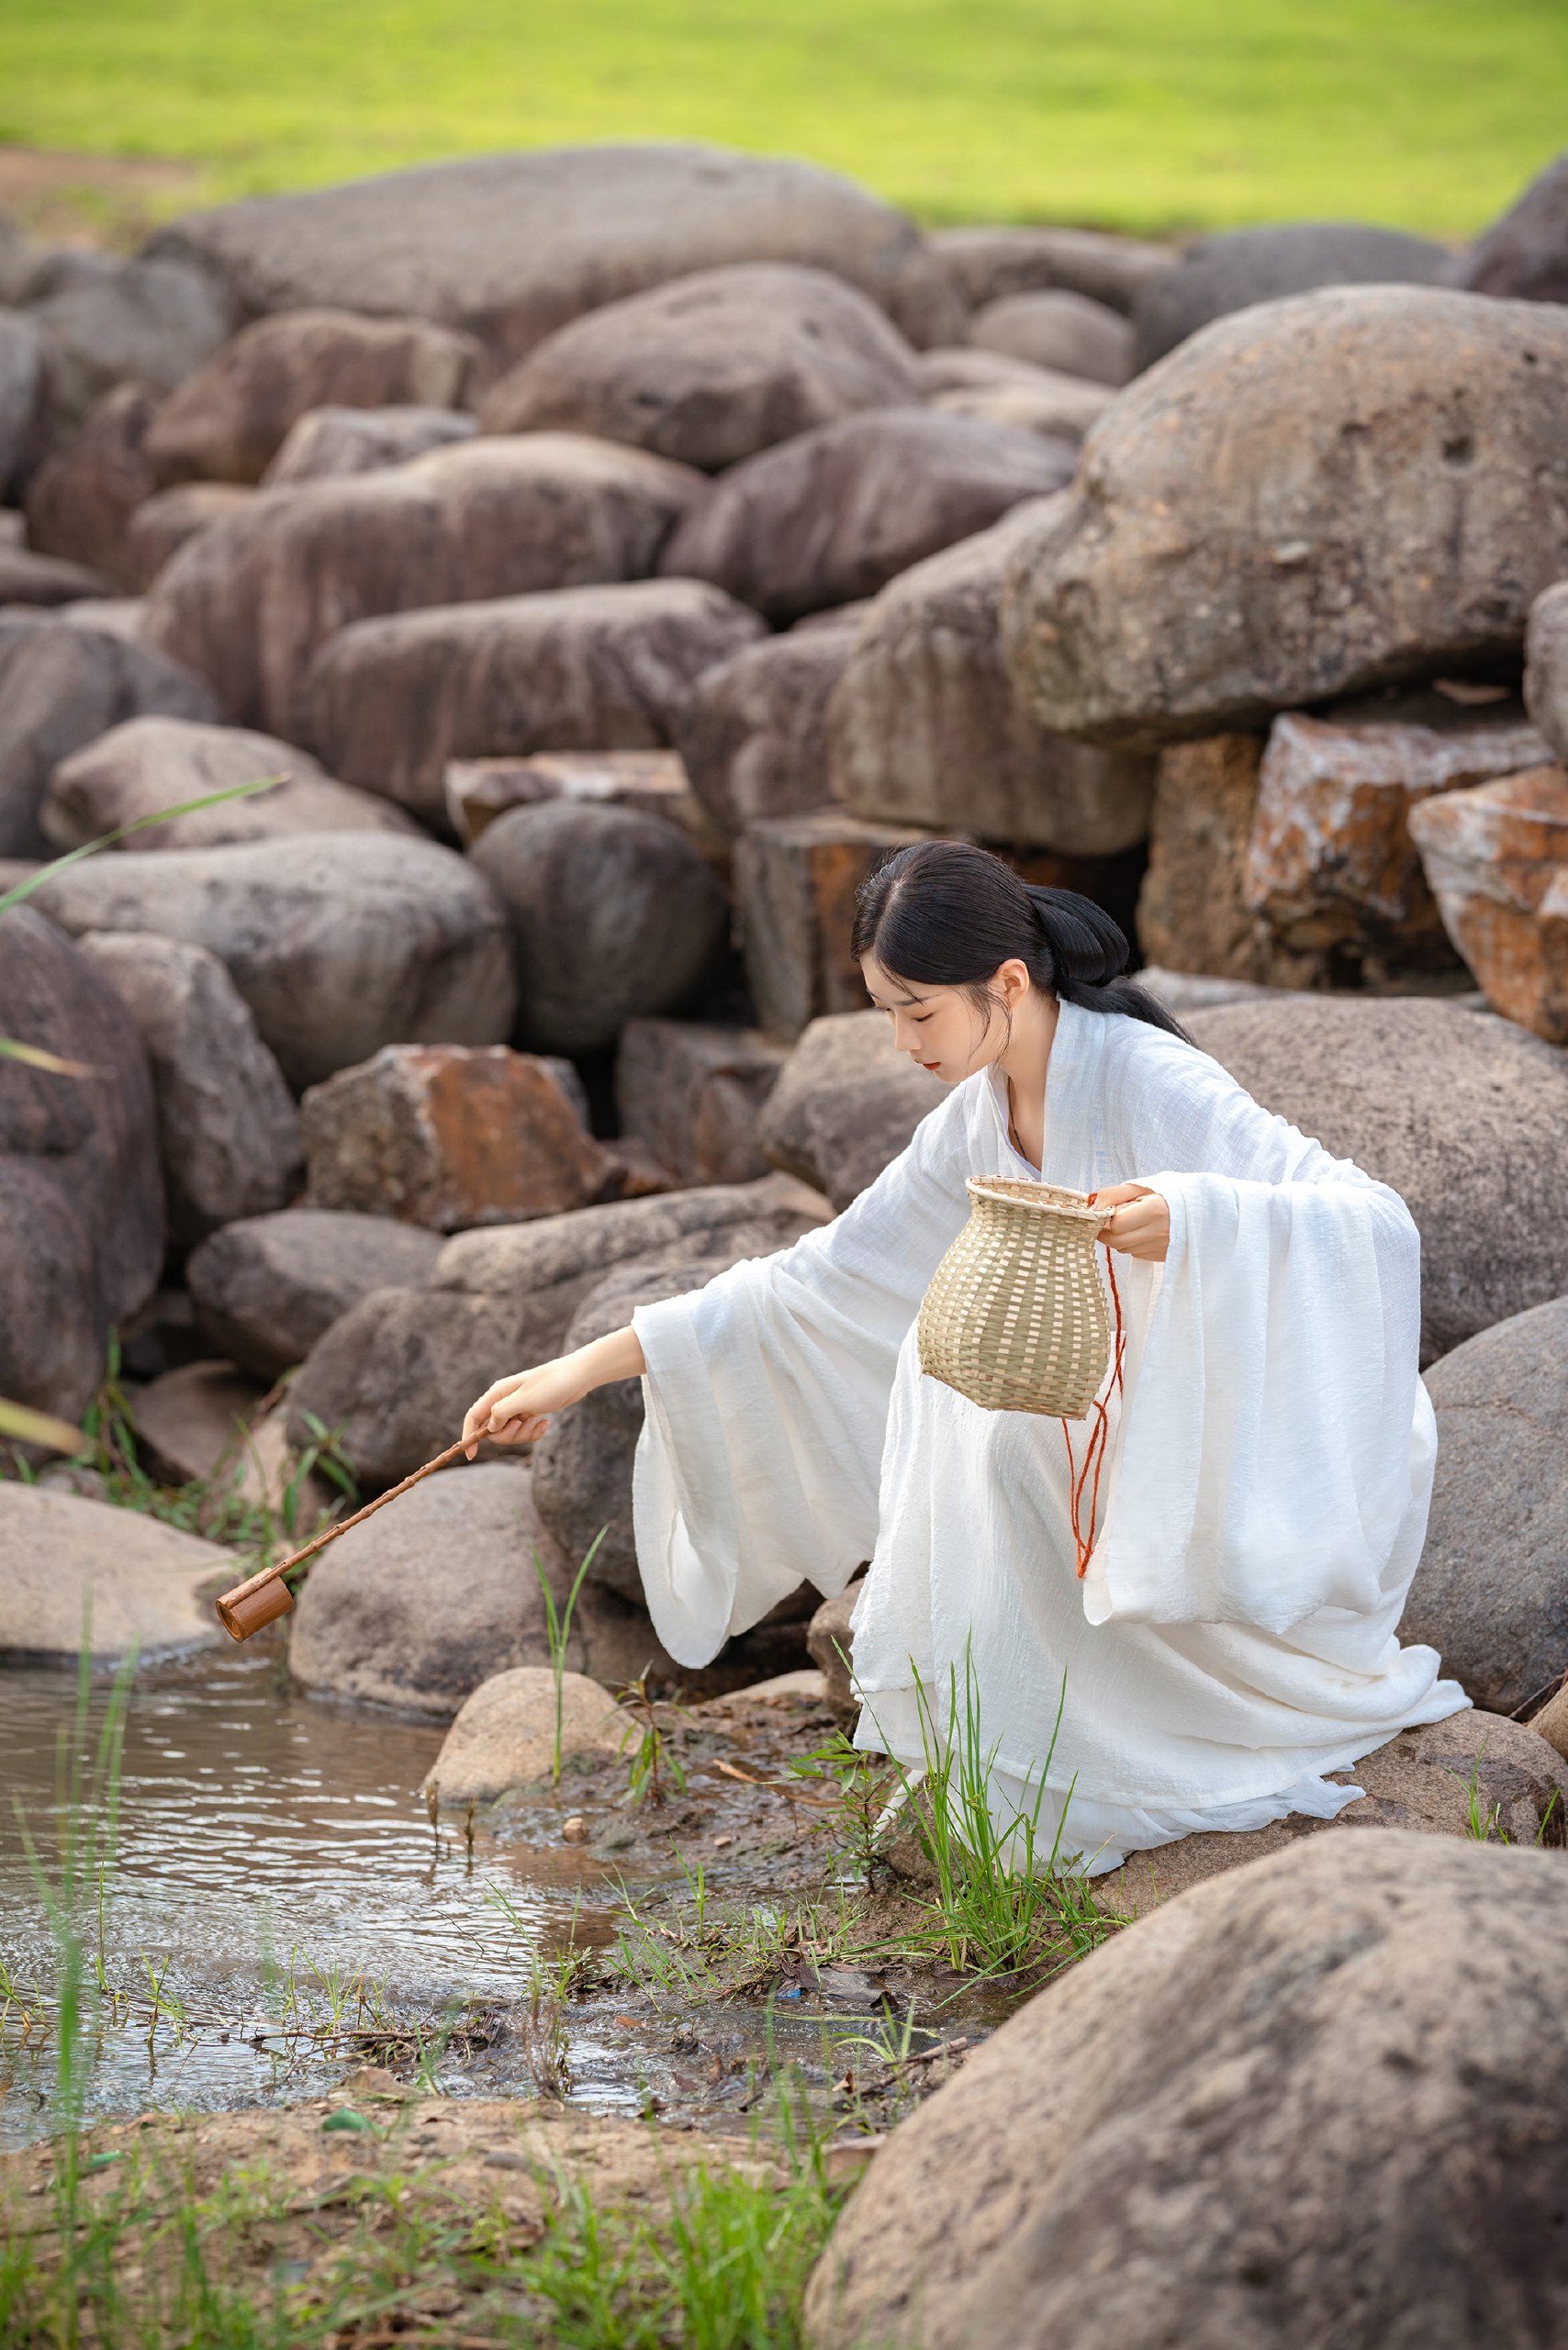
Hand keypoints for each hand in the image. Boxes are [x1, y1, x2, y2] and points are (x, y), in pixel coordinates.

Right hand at [462, 1356, 589, 1455]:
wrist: (577, 1377)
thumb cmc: (551, 1385)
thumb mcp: (524, 1400)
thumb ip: (501, 1413)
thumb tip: (489, 1427)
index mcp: (498, 1393)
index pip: (474, 1416)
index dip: (469, 1435)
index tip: (470, 1455)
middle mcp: (504, 1401)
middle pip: (493, 1430)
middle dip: (508, 1435)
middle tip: (523, 1425)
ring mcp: (518, 1408)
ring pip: (510, 1433)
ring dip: (524, 1435)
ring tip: (539, 1422)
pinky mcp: (530, 1413)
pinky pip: (525, 1432)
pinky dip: (534, 1432)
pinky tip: (546, 1424)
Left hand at [1094, 1182, 1169, 1261]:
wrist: (1196, 1209)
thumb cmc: (1165, 1196)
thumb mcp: (1138, 1187)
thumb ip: (1112, 1195)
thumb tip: (1092, 1210)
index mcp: (1154, 1210)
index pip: (1116, 1224)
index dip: (1107, 1218)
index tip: (1107, 1213)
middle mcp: (1159, 1232)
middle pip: (1117, 1241)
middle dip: (1107, 1232)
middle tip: (1110, 1221)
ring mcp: (1162, 1247)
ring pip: (1124, 1249)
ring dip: (1121, 1238)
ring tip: (1132, 1224)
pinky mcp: (1163, 1256)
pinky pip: (1137, 1254)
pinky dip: (1133, 1244)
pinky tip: (1143, 1232)